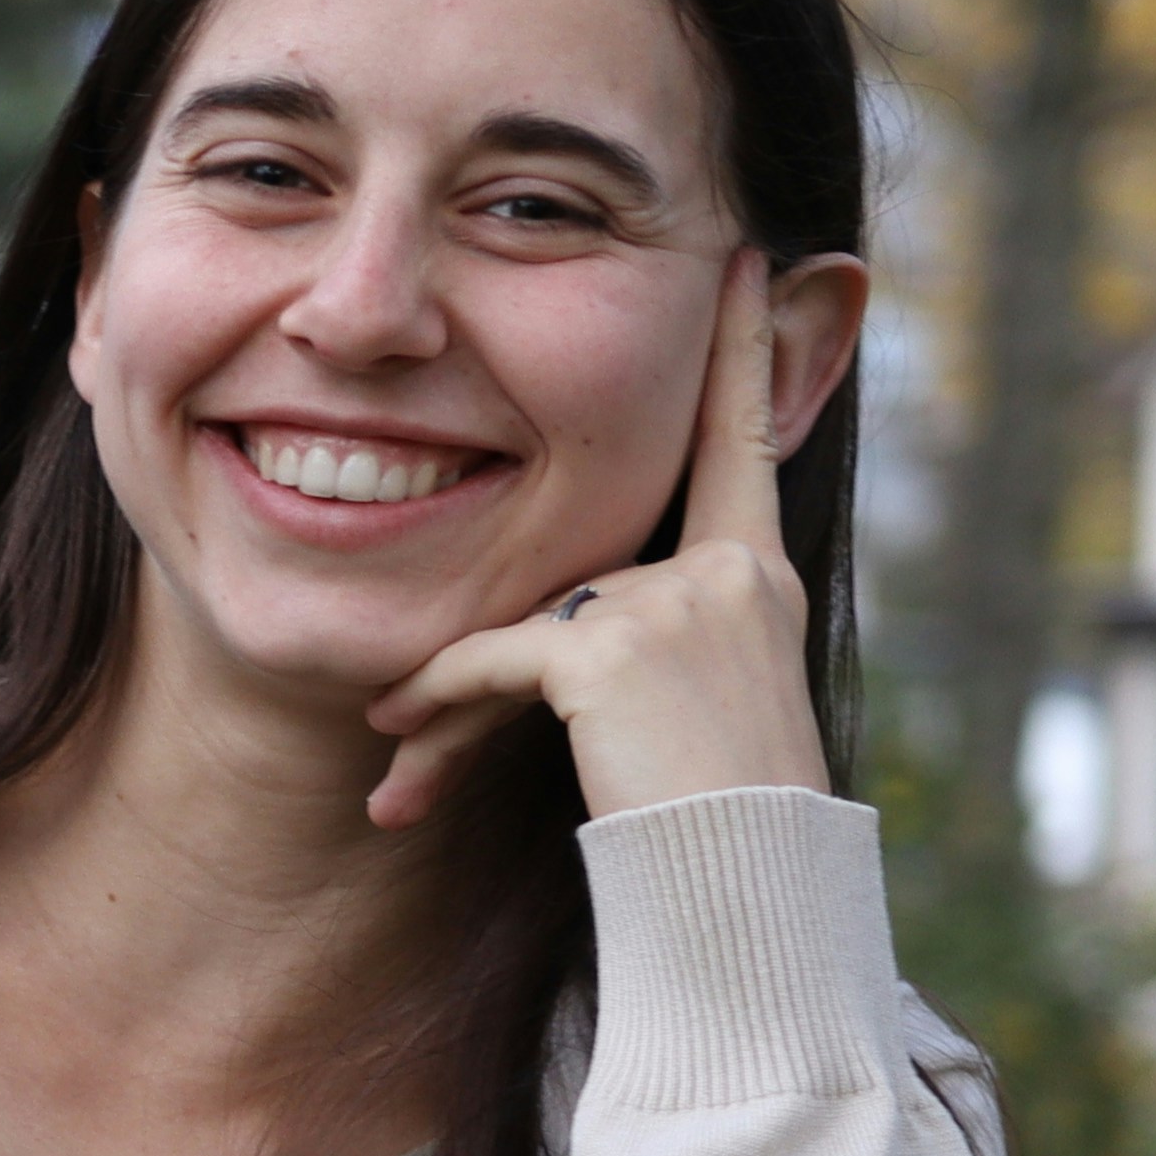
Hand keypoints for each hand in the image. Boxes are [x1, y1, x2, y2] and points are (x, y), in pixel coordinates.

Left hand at [362, 246, 833, 829]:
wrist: (750, 894)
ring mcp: (676, 598)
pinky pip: (492, 661)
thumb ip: (642, 648)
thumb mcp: (700, 717)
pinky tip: (396, 779)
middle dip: (485, 660)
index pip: (742, 438)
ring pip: (520, 625)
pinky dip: (437, 707)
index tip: (751, 260)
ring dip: (450, 707)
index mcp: (759, 575)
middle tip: (400, 717)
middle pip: (571, 574)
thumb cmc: (732, 832)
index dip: (742, 351)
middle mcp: (731, 569)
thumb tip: (561, 654)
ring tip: (396, 775)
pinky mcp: (610, 646)